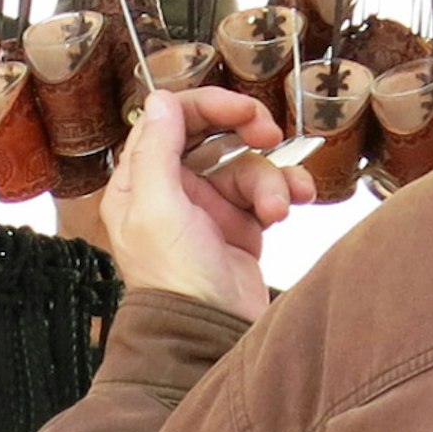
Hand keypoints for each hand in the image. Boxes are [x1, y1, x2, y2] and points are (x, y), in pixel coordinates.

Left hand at [99, 85, 318, 323]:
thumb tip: (159, 99)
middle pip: (210, 134)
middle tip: (269, 133)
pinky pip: (267, 191)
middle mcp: (171, 190)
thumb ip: (156, 151)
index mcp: (139, 182)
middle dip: (244, 130)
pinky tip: (294, 205)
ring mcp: (207, 208)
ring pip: (246, 165)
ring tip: (275, 210)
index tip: (241, 109)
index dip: (206, 106)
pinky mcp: (240, 225)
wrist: (210, 332)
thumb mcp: (157, 208)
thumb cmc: (174, 277)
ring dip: (269, 180)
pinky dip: (284, 192)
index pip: (168, 121)